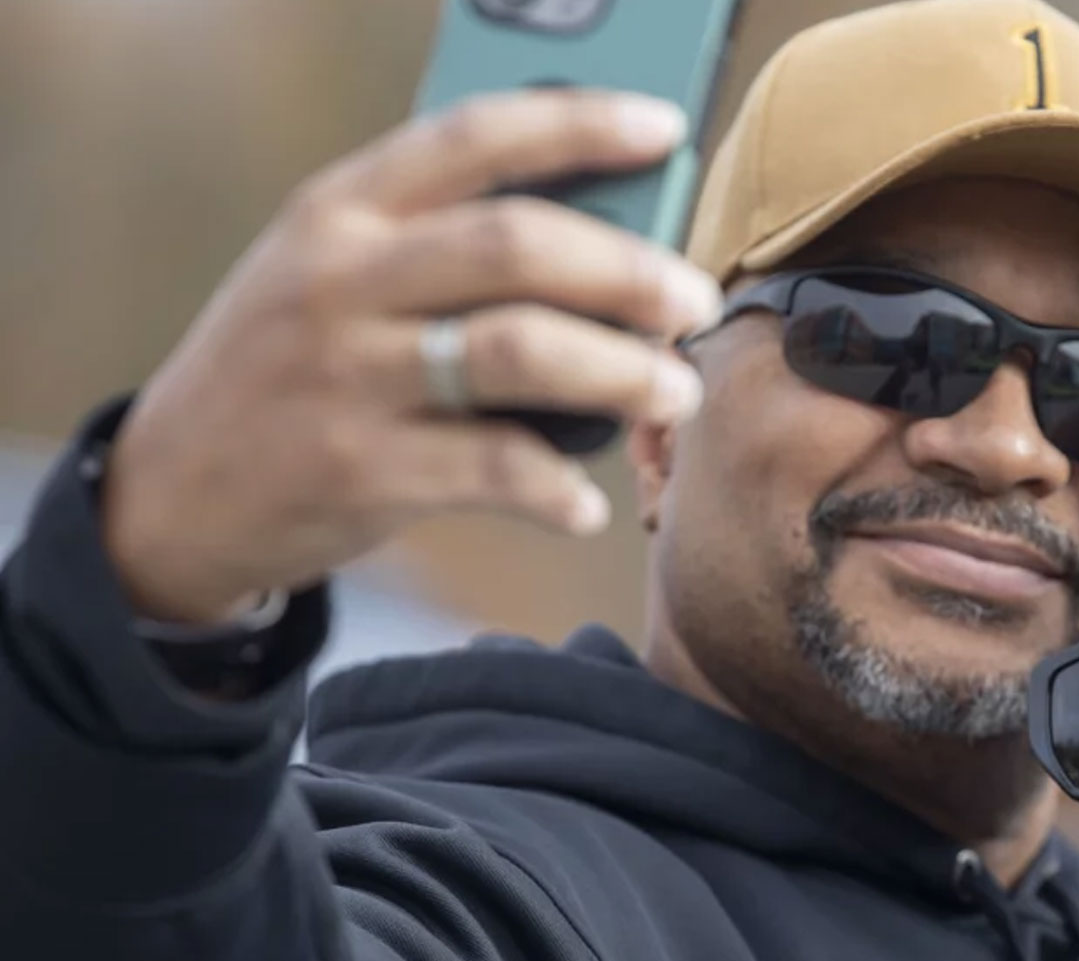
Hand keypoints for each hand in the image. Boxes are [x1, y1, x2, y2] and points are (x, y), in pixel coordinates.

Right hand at [101, 89, 720, 622]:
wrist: (169, 493)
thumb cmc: (289, 368)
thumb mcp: (329, 277)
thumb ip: (437, 247)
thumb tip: (611, 242)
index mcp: (339, 210)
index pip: (474, 137)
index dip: (580, 123)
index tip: (665, 129)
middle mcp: (338, 279)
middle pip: (517, 245)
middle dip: (628, 269)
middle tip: (693, 300)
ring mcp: (345, 374)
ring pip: (521, 351)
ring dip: (621, 373)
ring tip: (674, 393)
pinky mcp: (356, 468)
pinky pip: (495, 470)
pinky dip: (558, 487)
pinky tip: (586, 502)